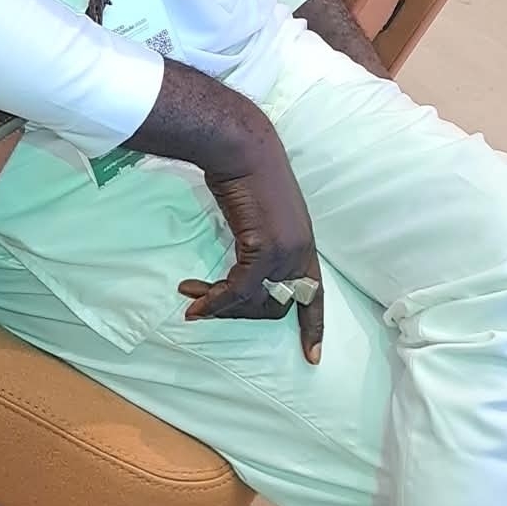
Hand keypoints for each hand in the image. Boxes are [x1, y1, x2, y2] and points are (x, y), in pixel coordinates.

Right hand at [179, 137, 323, 362]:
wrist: (241, 148)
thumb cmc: (245, 172)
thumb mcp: (260, 213)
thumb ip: (260, 241)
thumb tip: (245, 268)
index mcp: (304, 243)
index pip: (314, 294)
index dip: (313, 327)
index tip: (312, 357)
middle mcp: (301, 251)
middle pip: (277, 306)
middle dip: (239, 313)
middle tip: (205, 306)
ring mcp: (285, 250)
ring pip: (255, 301)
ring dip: (220, 306)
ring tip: (191, 299)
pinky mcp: (265, 247)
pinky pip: (240, 289)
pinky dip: (216, 299)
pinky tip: (195, 299)